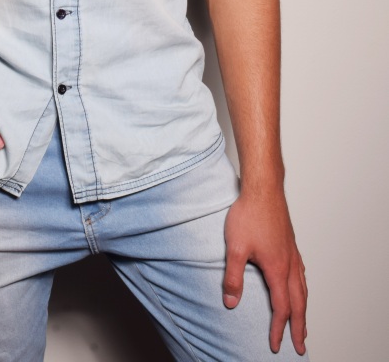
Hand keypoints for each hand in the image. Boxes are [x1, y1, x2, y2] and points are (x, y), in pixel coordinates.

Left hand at [223, 189, 307, 354]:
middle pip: (299, 303)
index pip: (281, 307)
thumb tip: (231, 302)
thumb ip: (233, 277)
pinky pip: (301, 273)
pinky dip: (303, 288)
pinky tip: (299, 286)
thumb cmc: (249, 214)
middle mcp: (289, 264)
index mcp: (277, 269)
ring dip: (303, 309)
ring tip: (303, 323)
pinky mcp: (290, 244)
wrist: (263, 188)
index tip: (275, 345)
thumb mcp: (235, 248)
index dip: (278, 328)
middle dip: (299, 327)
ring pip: (303, 288)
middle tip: (301, 346)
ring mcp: (292, 253)